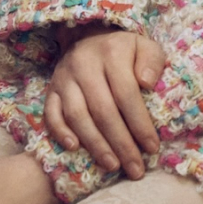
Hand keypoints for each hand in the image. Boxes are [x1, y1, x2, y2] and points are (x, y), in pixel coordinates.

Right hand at [44, 25, 165, 177]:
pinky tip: (75, 149)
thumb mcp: (145, 46)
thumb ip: (152, 61)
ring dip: (95, 145)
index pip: (127, 94)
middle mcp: (85, 65)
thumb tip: (147, 84)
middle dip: (121, 143)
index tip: (152, 147)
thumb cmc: (124, 49)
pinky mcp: (50, 89)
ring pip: (77, 116)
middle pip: (103, 110)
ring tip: (112, 165)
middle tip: (135, 168)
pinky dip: (61, 133)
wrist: (89, 35)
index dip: (140, 124)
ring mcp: (64, 78)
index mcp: (112, 53)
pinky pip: (51, 115)